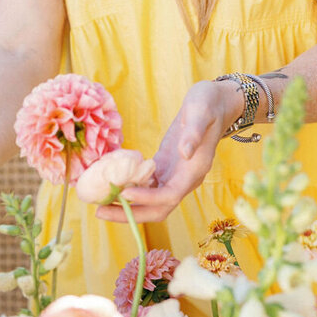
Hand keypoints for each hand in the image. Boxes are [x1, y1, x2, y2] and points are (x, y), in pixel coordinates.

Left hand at [95, 80, 237, 224]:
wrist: (217, 102)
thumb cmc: (208, 104)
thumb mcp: (201, 111)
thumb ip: (193, 132)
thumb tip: (184, 152)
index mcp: (194, 169)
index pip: (170, 195)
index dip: (148, 199)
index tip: (124, 193)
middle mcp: (185, 179)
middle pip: (159, 208)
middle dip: (132, 214)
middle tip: (100, 211)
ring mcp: (175, 175)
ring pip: (151, 202)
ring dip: (127, 207)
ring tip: (99, 204)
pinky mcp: (165, 168)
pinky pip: (147, 187)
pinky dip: (130, 191)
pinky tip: (111, 187)